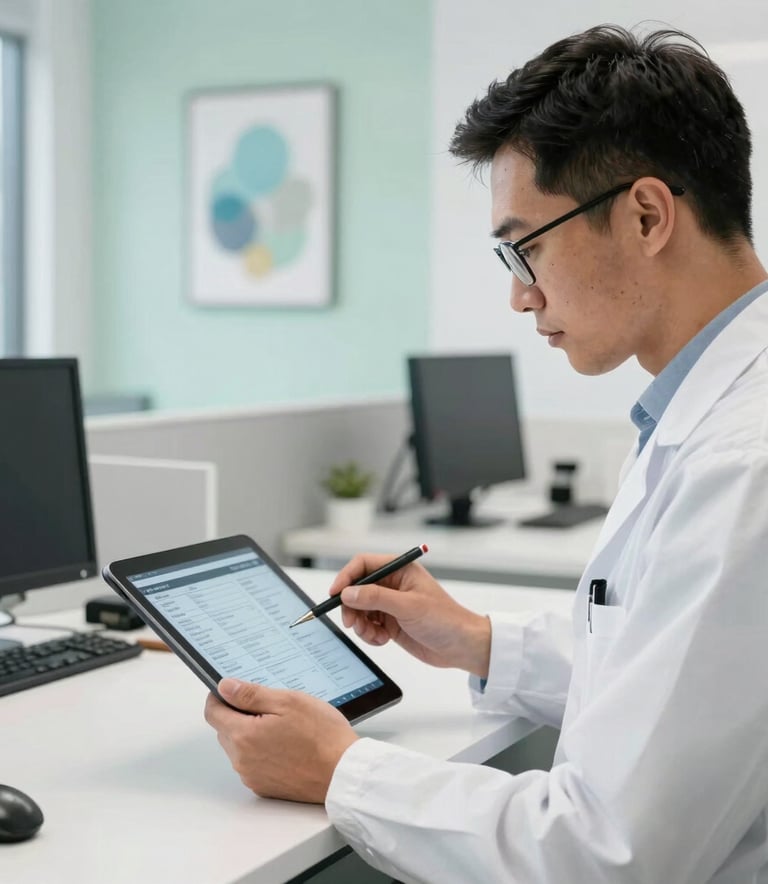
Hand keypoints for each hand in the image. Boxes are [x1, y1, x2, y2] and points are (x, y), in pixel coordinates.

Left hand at [204, 679, 358, 802]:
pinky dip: (263, 752)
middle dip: (240, 715)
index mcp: (243, 736)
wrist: (343, 773)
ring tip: (284, 727)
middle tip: (271, 706)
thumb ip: (251, 694)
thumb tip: (225, 687)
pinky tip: (287, 745)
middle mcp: (242, 760)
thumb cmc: (322, 736)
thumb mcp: (288, 701)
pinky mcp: (265, 787)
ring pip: (240, 747)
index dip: (220, 697)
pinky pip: (253, 763)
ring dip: (252, 734)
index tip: (232, 690)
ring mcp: (253, 776)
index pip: (213, 712)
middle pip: (225, 730)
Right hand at [328, 554, 490, 677]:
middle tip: (351, 622)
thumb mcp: (408, 606)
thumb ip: (376, 598)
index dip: (346, 577)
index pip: (363, 564)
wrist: (461, 647)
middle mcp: (393, 584)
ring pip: (359, 609)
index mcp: (400, 570)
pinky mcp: (390, 622)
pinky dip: (369, 634)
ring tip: (373, 634)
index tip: (335, 594)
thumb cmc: (445, 620)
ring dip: (360, 623)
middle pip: (356, 588)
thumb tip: (348, 592)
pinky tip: (382, 640)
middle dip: (351, 606)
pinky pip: (367, 625)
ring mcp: (390, 604)